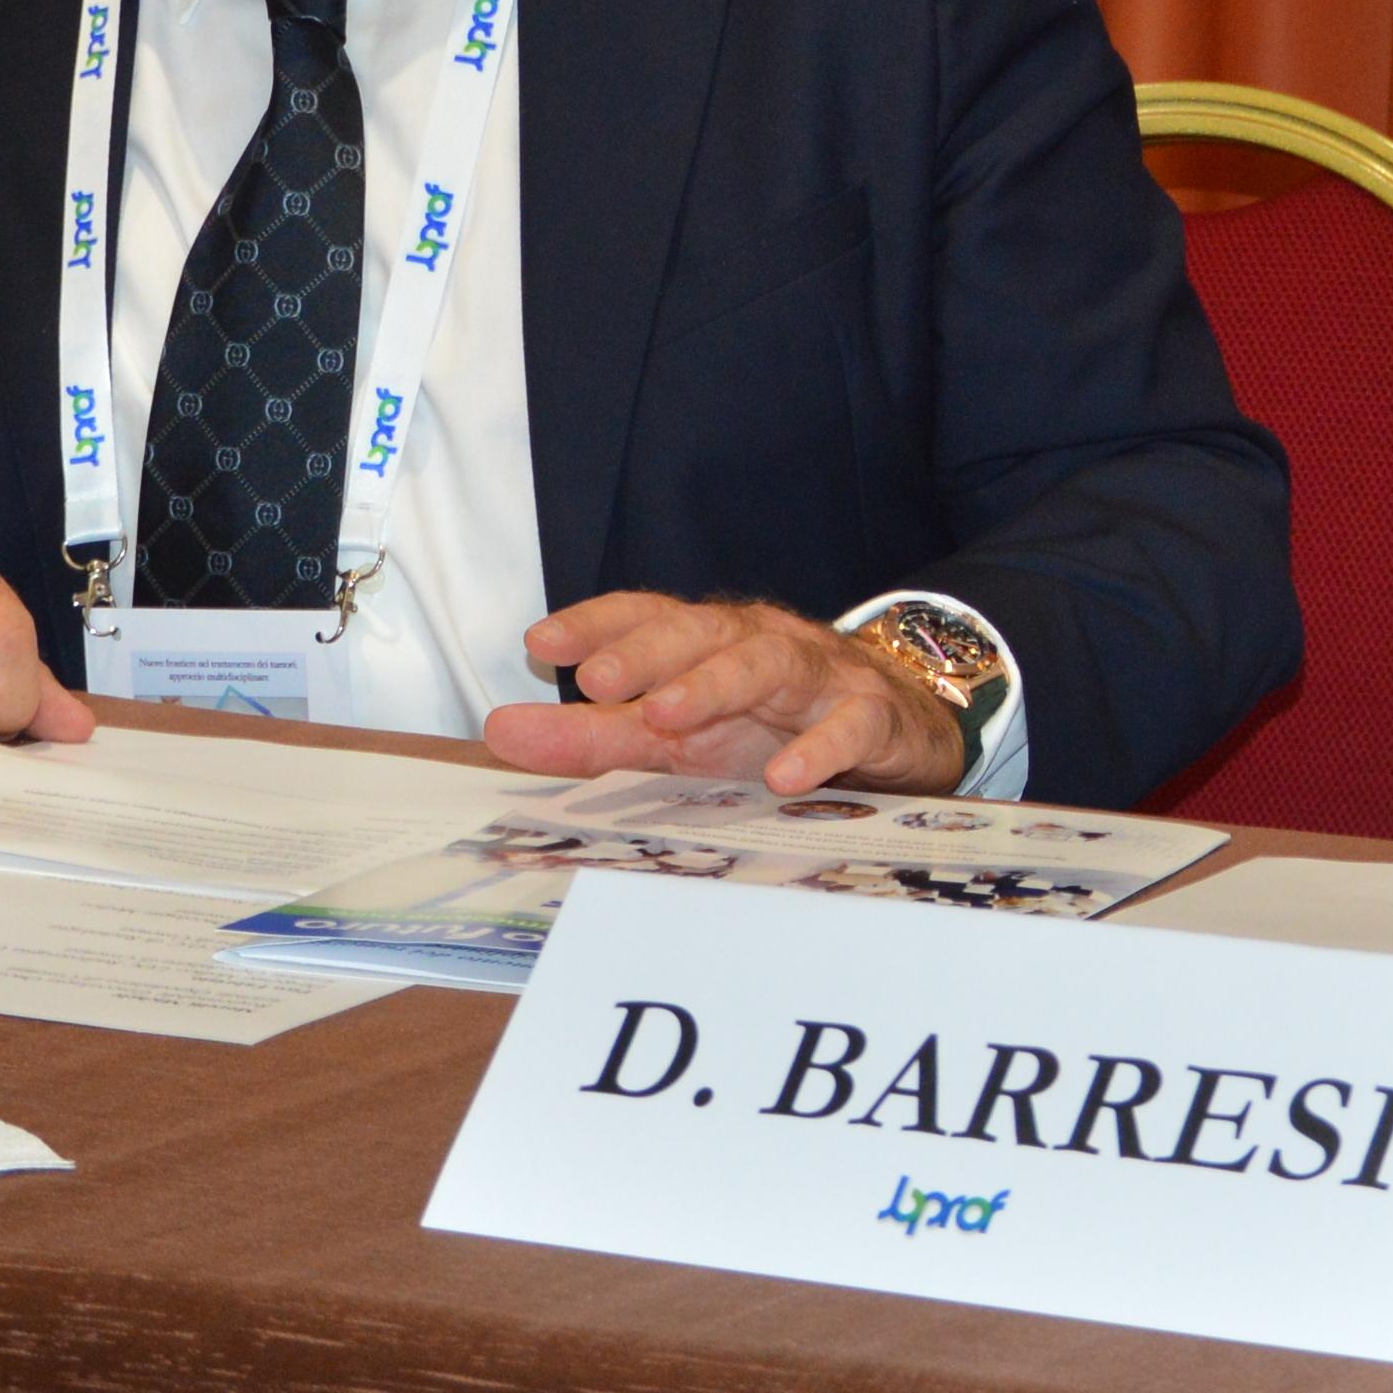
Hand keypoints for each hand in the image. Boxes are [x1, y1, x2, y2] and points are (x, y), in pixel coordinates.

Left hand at [491, 594, 968, 795]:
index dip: (598, 623)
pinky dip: (820, 746)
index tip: (542, 644)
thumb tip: (499, 729)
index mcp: (706, 645)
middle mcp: (758, 646)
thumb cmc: (770, 728)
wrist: (894, 732)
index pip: (649, 615)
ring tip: (667, 714)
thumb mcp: (677, 738)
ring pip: (769, 662)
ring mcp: (818, 678)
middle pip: (703, 632)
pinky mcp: (871, 717)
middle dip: (649, 651)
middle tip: (599, 681)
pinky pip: (849, 724)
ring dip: (717, 684)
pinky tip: (785, 776)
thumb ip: (592, 736)